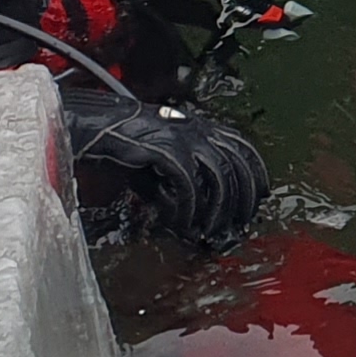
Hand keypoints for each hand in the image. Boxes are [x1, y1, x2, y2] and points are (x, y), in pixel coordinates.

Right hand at [62, 87, 267, 248]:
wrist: (94, 128)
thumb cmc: (126, 146)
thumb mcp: (162, 160)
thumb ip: (185, 180)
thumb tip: (196, 216)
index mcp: (200, 127)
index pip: (243, 147)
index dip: (257, 172)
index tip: (261, 196)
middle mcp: (197, 130)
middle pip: (238, 164)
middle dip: (244, 197)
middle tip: (240, 222)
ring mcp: (183, 138)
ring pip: (219, 176)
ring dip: (218, 208)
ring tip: (210, 229)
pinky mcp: (166, 150)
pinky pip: (189, 184)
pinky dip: (188, 208)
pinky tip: (182, 223)